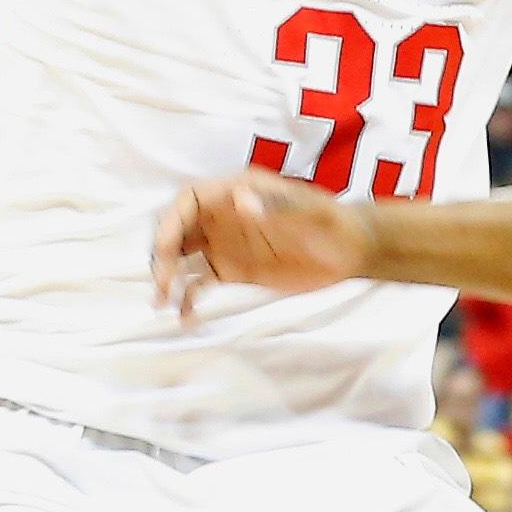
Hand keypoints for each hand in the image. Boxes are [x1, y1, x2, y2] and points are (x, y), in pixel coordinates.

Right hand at [152, 172, 368, 318]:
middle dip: (163, 255)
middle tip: (162, 284)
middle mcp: (221, 217)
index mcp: (233, 192)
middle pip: (178, 231)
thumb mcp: (306, 209)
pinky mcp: (233, 271)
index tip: (166, 247)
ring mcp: (225, 245)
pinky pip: (201, 284)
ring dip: (168, 278)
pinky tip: (187, 318)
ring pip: (183, 259)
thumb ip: (274, 204)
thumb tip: (241, 202)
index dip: (171, 221)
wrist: (349, 248)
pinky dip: (190, 300)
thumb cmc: (329, 221)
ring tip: (163, 303)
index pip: (188, 201)